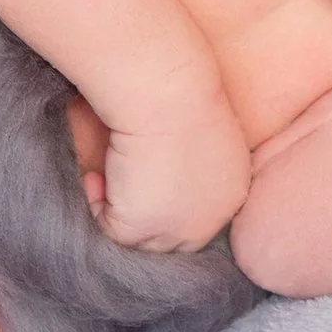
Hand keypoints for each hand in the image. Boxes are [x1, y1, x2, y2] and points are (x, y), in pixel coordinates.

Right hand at [74, 96, 252, 253]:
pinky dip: (97, 205)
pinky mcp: (141, 229)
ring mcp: (179, 228)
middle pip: (174, 239)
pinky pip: (109, 231)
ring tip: (106, 175)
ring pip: (141, 241)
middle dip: (144, 216)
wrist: (168, 89)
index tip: (144, 176)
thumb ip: (187, 162)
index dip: (168, 203)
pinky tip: (98, 175)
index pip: (200, 217)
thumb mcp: (199, 132)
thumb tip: (153, 180)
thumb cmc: (179, 92)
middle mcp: (213, 217)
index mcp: (233, 189)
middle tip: (120, 181)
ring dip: (120, 211)